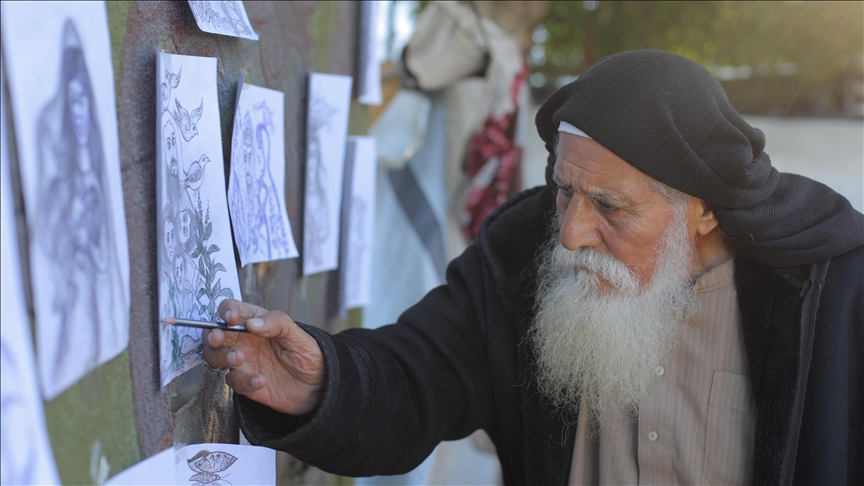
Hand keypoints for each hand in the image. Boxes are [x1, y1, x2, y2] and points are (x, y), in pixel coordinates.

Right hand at [202, 299, 324, 414]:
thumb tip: (251, 323)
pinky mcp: (245, 383)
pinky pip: (234, 381)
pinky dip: (244, 381)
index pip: (232, 309)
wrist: (318, 385)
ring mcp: (243, 362)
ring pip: (215, 357)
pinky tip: (261, 381)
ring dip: (222, 357)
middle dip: (212, 335)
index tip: (231, 319)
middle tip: (218, 339)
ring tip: (239, 358)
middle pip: (215, 333)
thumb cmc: (308, 353)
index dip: (226, 311)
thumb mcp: (297, 335)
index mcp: (255, 321)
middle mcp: (244, 340)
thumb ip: (276, 323)